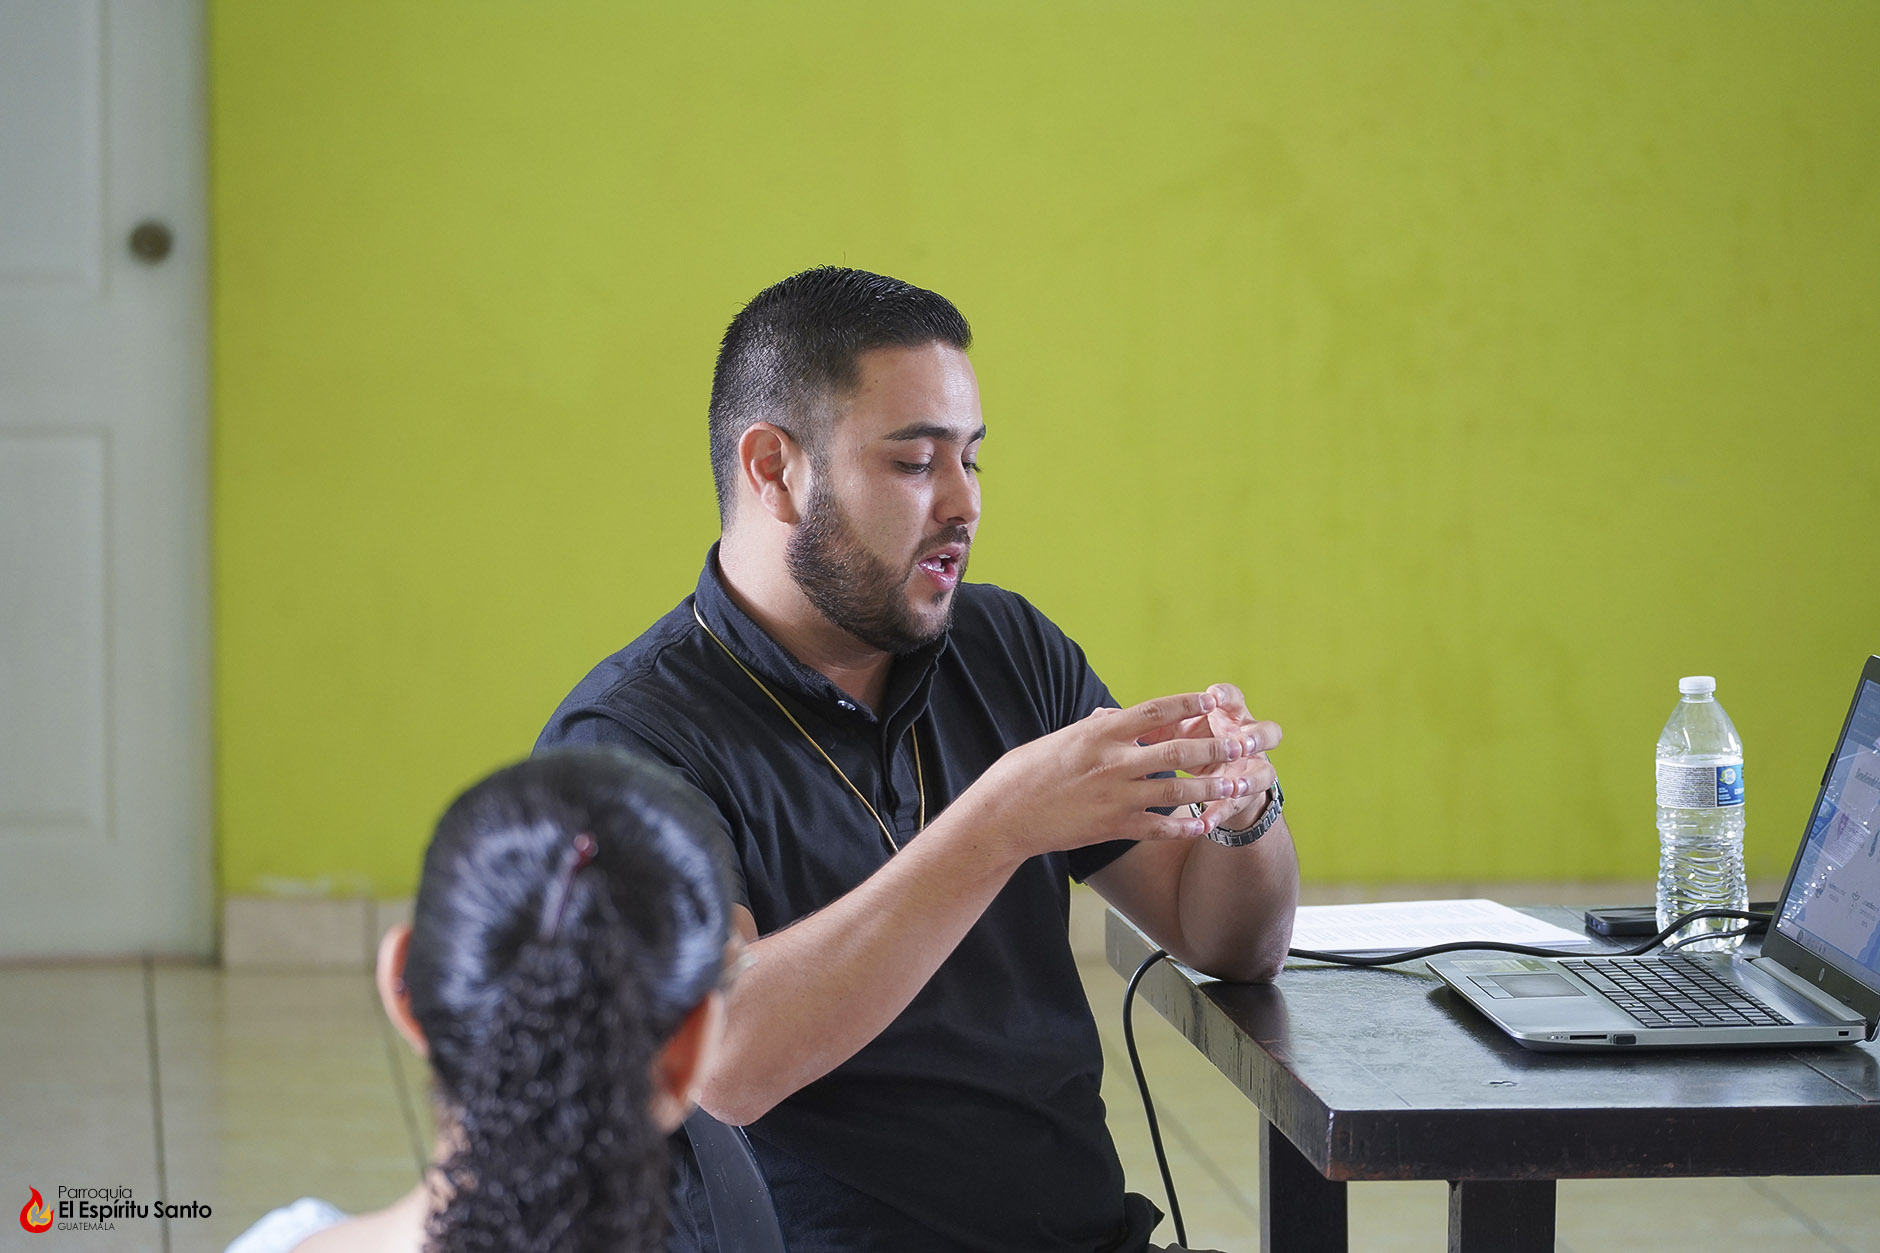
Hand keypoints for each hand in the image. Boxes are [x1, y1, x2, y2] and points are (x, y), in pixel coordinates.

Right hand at [964, 691, 1260, 859]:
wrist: (1004, 814)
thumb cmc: (1027, 771)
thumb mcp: (1064, 738)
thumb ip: (1097, 728)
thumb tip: (1117, 715)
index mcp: (1100, 732)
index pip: (1155, 711)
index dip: (1189, 705)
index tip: (1214, 700)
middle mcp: (1112, 761)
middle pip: (1178, 751)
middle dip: (1218, 747)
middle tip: (1248, 744)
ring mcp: (1114, 796)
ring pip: (1177, 791)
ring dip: (1213, 788)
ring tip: (1241, 784)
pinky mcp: (1112, 827)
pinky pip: (1159, 827)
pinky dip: (1186, 827)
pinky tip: (1207, 825)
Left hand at [1131, 682, 1280, 832]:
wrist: (1214, 773)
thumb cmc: (1183, 742)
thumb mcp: (1169, 730)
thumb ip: (1147, 724)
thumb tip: (1104, 715)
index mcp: (1226, 714)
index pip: (1232, 697)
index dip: (1225, 696)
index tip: (1212, 696)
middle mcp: (1245, 738)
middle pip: (1262, 732)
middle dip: (1251, 738)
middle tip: (1240, 743)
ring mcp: (1251, 768)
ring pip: (1262, 772)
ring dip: (1247, 780)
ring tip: (1234, 786)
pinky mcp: (1244, 796)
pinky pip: (1237, 806)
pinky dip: (1220, 814)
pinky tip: (1205, 823)